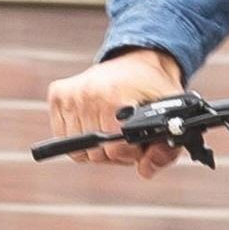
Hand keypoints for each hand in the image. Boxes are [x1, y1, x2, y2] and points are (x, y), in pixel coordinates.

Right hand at [44, 49, 189, 173]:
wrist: (138, 59)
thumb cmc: (154, 90)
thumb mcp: (170, 117)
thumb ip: (166, 150)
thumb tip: (144, 170)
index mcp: (115, 96)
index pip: (115, 149)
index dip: (131, 153)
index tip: (139, 141)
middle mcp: (88, 93)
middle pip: (96, 154)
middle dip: (115, 153)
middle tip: (126, 135)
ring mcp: (71, 94)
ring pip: (78, 150)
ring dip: (96, 148)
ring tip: (111, 128)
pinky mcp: (58, 94)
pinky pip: (63, 137)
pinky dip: (78, 138)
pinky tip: (94, 122)